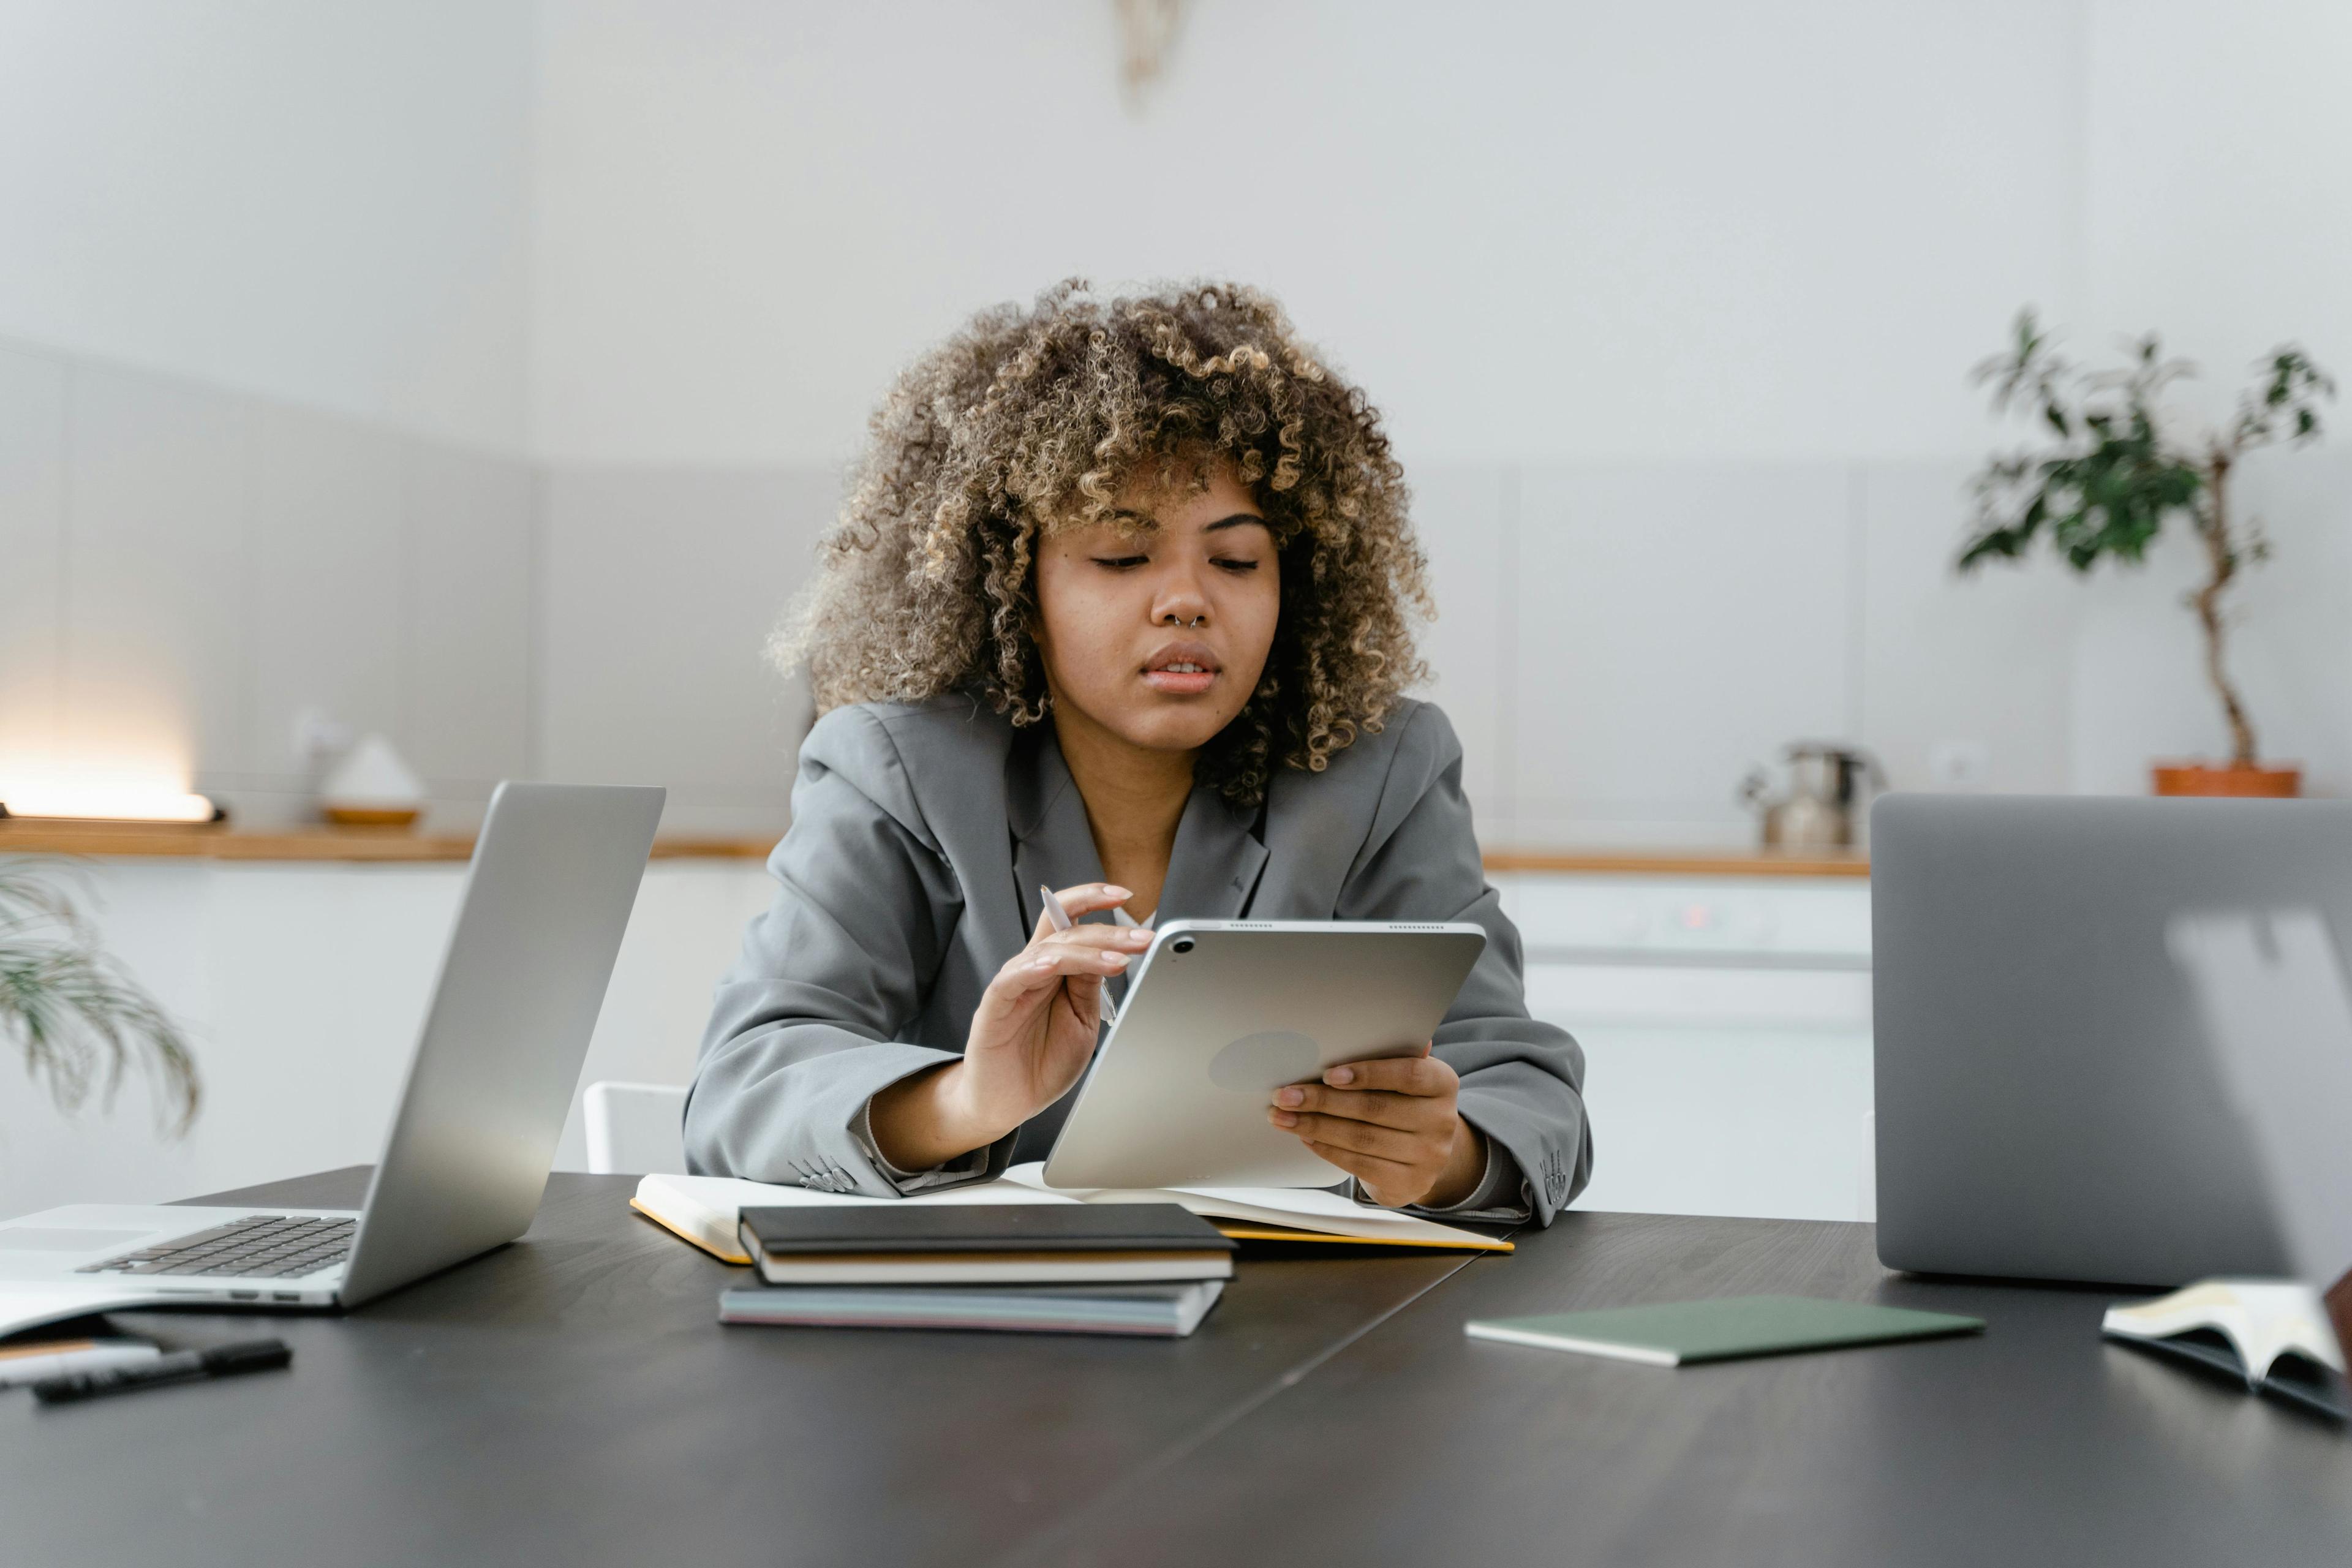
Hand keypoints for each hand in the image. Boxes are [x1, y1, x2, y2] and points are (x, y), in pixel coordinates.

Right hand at [869, 883, 1150, 1169]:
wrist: (1008, 1100)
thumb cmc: (1043, 1060)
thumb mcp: (1081, 1020)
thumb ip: (1090, 987)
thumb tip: (1112, 952)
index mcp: (1056, 968)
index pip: (1072, 920)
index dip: (1095, 901)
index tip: (1127, 896)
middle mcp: (1034, 968)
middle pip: (1066, 931)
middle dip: (1109, 931)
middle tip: (1141, 937)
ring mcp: (1014, 984)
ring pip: (1048, 950)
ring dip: (1086, 951)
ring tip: (1118, 959)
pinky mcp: (995, 1005)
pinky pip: (1013, 977)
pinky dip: (1034, 967)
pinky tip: (1054, 964)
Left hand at [1267, 1044, 1484, 1208]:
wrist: (1426, 1153)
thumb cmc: (1405, 1103)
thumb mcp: (1406, 1076)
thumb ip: (1390, 1055)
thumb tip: (1371, 1024)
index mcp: (1442, 1083)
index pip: (1408, 1074)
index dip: (1368, 1073)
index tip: (1328, 1073)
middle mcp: (1441, 1121)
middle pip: (1375, 1108)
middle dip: (1322, 1101)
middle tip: (1286, 1095)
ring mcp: (1428, 1156)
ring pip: (1362, 1138)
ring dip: (1315, 1126)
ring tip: (1284, 1116)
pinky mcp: (1409, 1184)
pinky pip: (1360, 1165)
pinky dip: (1327, 1148)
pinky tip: (1306, 1136)